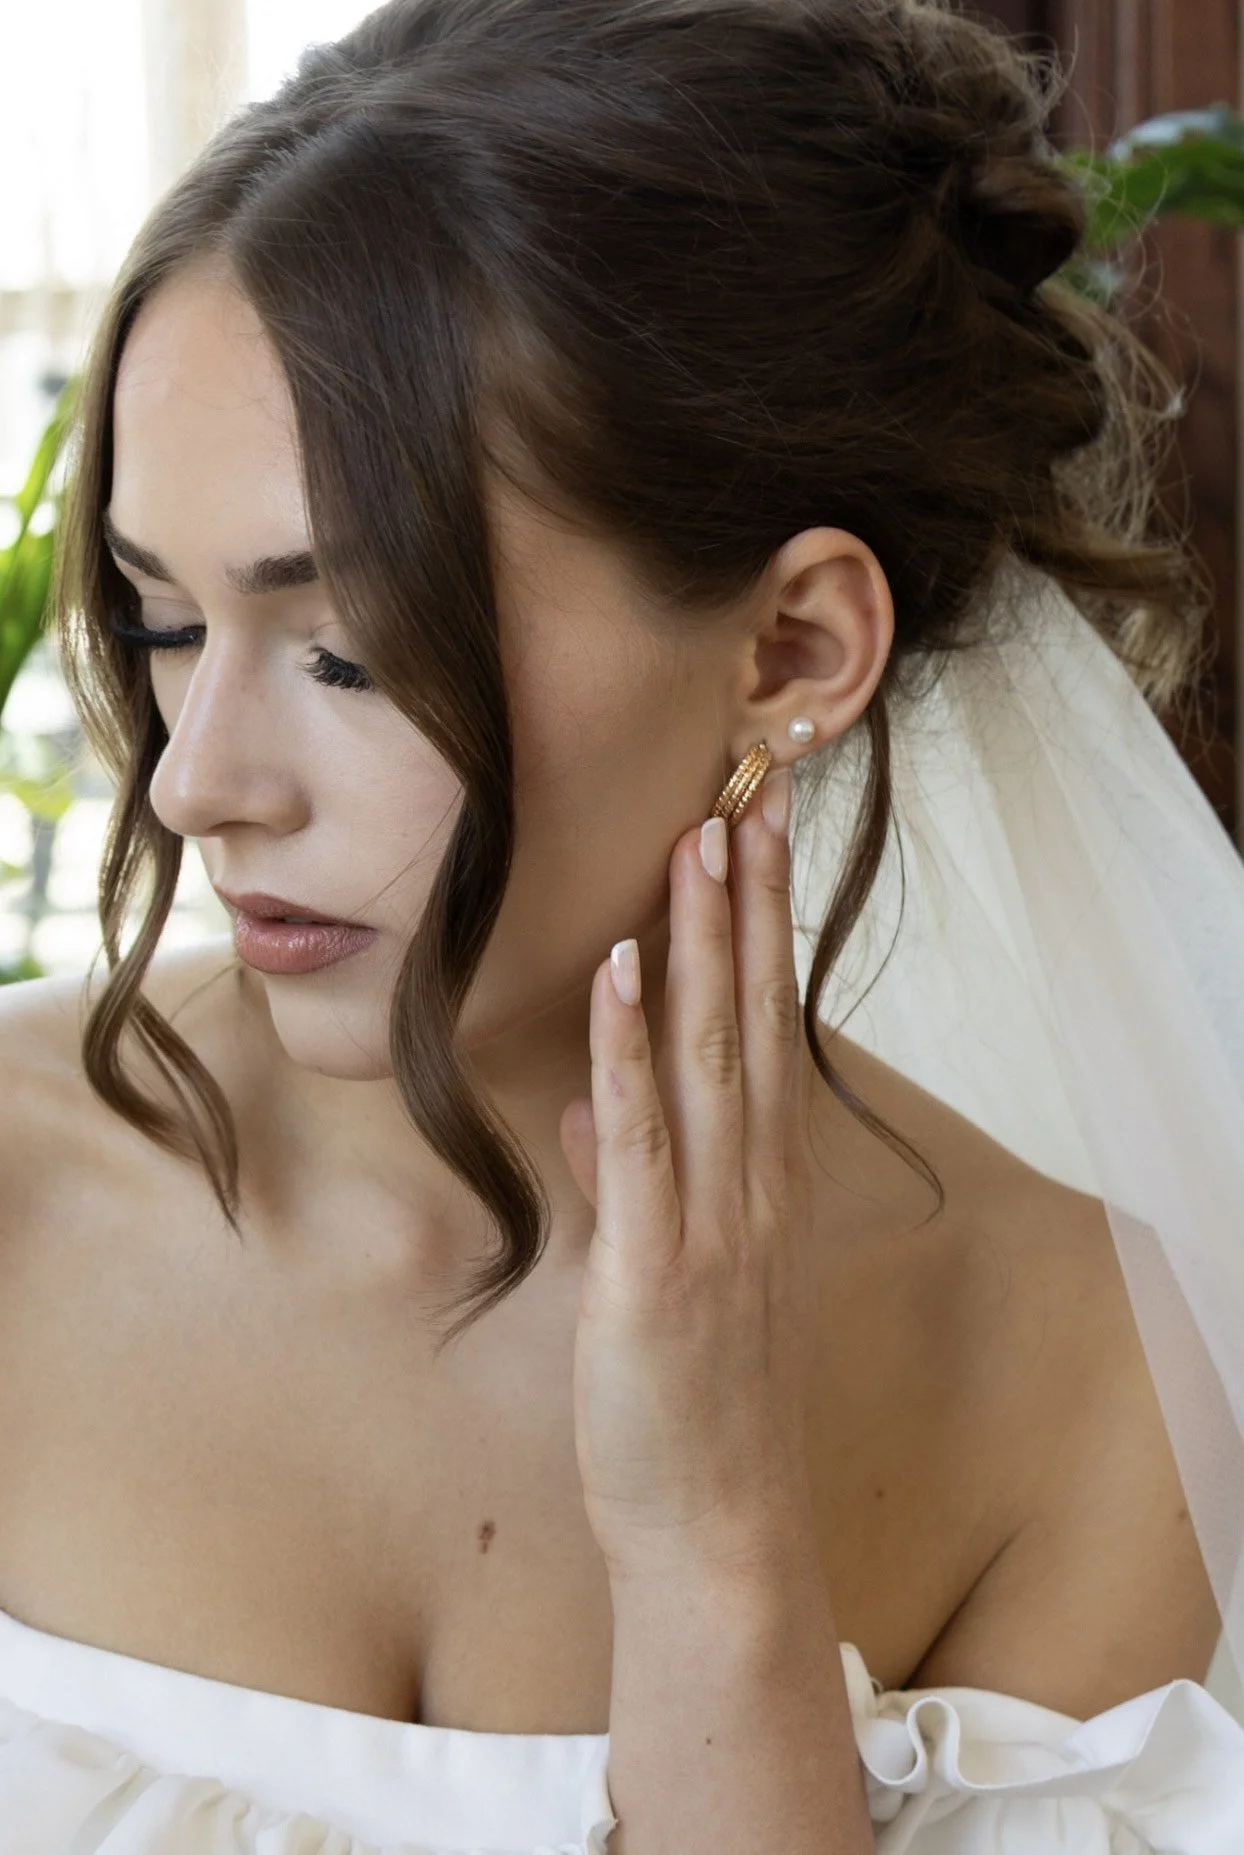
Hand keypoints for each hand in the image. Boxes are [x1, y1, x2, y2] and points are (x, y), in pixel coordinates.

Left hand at [559, 766, 818, 1583]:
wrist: (716, 1529)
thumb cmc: (691, 1403)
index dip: (759, 931)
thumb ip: (625, 1179)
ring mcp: (713, 1223)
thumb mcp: (661, 1276)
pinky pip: (641, 1138)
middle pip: (751, 1017)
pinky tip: (626, 967)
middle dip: (745, 902)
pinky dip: (630, 1048)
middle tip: (747, 794)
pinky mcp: (655, 1269)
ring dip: (704, 942)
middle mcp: (752, 1185)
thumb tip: (580, 1104)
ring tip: (699, 840)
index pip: (763, 1029)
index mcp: (758, 1183)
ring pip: (711, 1054)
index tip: (755, 839)